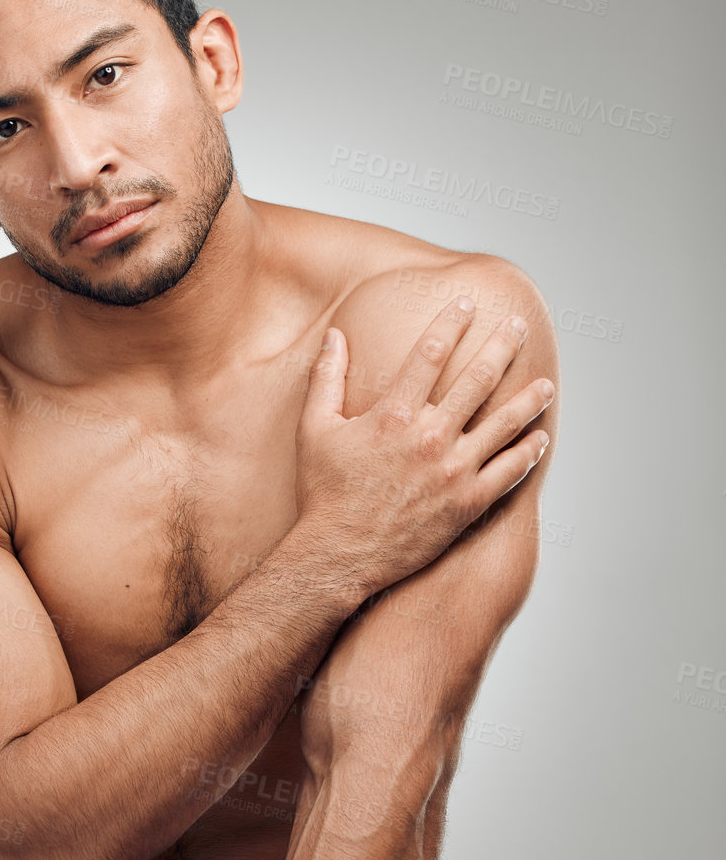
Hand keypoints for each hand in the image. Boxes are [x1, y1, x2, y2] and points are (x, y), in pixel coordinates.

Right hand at [293, 295, 552, 595]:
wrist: (339, 555)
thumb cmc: (323, 493)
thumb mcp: (314, 429)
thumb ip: (326, 378)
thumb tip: (334, 335)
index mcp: (393, 414)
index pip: (430, 353)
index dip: (451, 323)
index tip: (467, 304)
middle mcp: (429, 436)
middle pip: (478, 379)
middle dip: (501, 346)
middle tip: (517, 326)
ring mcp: (453, 471)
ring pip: (505, 424)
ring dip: (529, 399)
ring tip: (546, 384)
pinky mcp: (467, 504)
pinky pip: (509, 473)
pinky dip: (528, 454)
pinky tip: (539, 440)